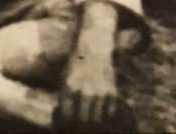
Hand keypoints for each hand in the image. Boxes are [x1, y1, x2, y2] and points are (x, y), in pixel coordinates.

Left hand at [57, 3, 122, 130]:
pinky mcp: (112, 92)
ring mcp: (100, 93)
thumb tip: (64, 114)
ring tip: (89, 122)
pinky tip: (101, 116)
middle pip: (84, 120)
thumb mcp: (63, 77)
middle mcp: (85, 92)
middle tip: (79, 125)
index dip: (67, 122)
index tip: (66, 124)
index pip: (68, 115)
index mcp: (69, 88)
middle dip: (80, 125)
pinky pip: (109, 112)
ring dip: (93, 122)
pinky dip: (105, 116)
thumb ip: (64, 95)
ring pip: (98, 119)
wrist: (93, 49)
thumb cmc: (75, 64)